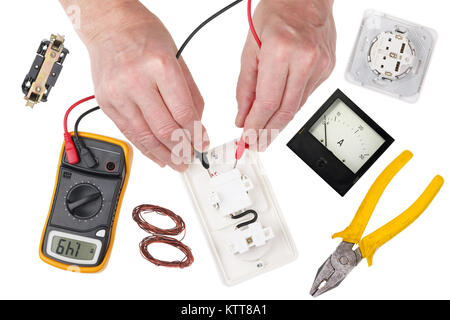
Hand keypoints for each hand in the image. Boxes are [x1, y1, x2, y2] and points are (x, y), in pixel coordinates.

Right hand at [62, 0, 208, 170]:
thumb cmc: (144, 35)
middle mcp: (136, 81)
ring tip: (176, 163)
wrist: (109, 25)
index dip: (196, 134)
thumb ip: (190, 93)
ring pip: (145, 137)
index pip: (183, 113)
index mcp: (160, 67)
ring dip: (163, 155)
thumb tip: (197, 124)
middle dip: (181, 149)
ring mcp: (118, 94)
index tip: (203, 142)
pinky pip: (128, 133)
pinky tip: (156, 156)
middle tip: (190, 158)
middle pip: (165, 129)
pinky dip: (144, 148)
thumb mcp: (178, 57)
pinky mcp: (106, 103)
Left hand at [236, 0, 335, 149]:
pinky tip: (281, 111)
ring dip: (279, 123)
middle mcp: (304, 59)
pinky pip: (306, 96)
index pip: (267, 102)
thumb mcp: (250, 48)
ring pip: (297, 107)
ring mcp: (320, 65)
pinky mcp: (328, 69)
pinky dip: (290, 106)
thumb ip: (246, 87)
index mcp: (280, 51)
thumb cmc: (276, 14)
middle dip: (268, 132)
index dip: (256, 126)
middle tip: (257, 143)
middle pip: (285, 110)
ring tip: (266, 133)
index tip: (247, 138)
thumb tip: (243, 116)